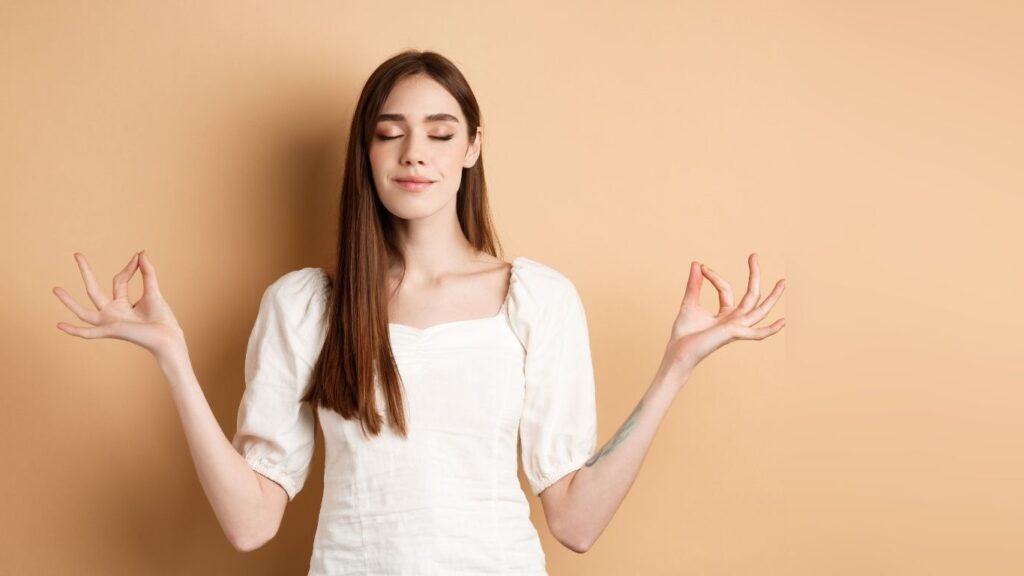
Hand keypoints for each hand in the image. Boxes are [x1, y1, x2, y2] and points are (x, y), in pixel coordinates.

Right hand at [53, 251, 185, 359]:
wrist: (169, 337)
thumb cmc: (162, 319)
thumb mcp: (153, 292)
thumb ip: (147, 273)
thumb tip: (141, 252)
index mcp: (122, 303)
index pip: (119, 280)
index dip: (129, 267)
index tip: (138, 256)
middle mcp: (112, 312)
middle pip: (93, 290)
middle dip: (85, 272)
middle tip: (77, 254)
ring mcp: (109, 322)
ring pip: (84, 312)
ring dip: (69, 302)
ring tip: (55, 289)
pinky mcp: (111, 331)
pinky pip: (89, 333)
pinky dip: (74, 330)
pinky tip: (60, 325)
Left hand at [663, 253, 785, 372]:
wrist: (677, 352)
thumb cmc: (683, 333)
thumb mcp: (690, 302)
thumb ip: (694, 284)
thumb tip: (697, 263)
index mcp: (725, 314)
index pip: (726, 289)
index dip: (714, 276)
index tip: (702, 267)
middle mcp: (734, 321)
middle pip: (751, 295)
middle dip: (754, 275)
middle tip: (754, 255)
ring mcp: (736, 328)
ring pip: (760, 310)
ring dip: (772, 296)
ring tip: (783, 281)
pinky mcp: (733, 334)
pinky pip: (756, 333)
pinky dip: (770, 329)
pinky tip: (783, 321)